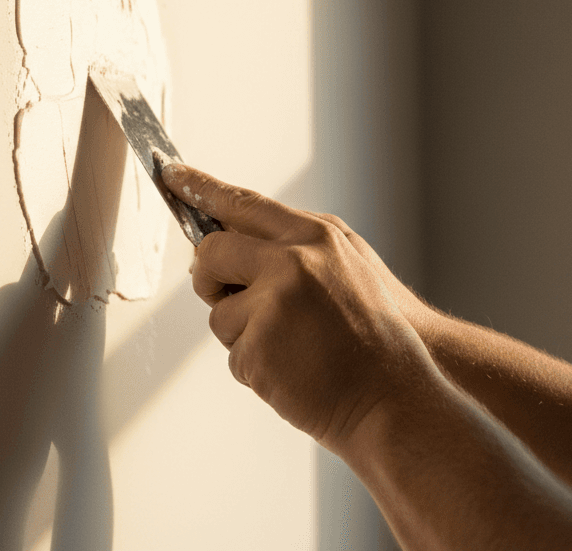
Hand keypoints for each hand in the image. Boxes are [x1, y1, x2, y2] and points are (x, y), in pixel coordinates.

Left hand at [161, 163, 437, 454]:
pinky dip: (255, 368)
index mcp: (315, 237)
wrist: (399, 398)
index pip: (244, 204)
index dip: (202, 187)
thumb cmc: (376, 335)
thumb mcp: (349, 265)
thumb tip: (235, 236)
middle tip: (227, 297)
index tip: (171, 173)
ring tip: (292, 347)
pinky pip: (234, 354)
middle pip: (212, 252)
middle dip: (210, 277)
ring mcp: (275, 306)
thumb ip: (295, 245)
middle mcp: (293, 263)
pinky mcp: (261, 349)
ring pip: (219, 312)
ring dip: (242, 334)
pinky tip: (292, 372)